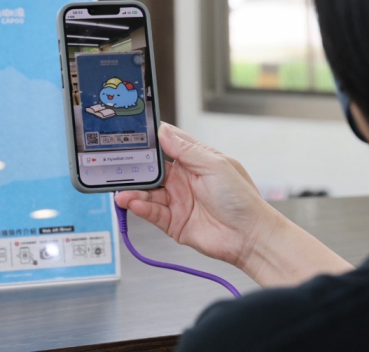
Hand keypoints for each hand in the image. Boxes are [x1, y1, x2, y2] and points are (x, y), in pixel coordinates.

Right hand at [115, 123, 272, 268]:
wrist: (249, 236)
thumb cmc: (242, 199)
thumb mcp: (215, 166)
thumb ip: (187, 150)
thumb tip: (164, 132)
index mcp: (195, 161)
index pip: (167, 145)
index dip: (150, 141)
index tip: (131, 136)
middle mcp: (184, 180)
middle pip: (152, 170)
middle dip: (135, 168)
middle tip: (118, 166)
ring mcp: (178, 201)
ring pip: (148, 193)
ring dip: (134, 191)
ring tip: (122, 191)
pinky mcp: (174, 222)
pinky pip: (152, 212)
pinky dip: (140, 207)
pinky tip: (134, 203)